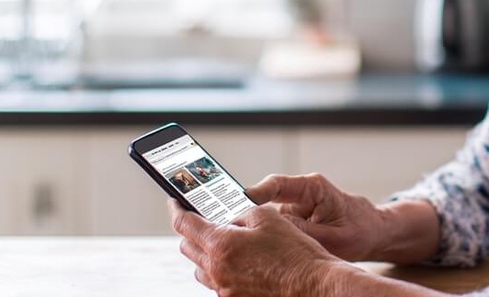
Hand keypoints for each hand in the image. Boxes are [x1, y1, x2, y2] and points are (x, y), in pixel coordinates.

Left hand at [169, 199, 341, 296]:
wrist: (314, 285)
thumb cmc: (295, 252)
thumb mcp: (267, 218)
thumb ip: (239, 212)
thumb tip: (226, 217)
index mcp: (221, 245)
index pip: (184, 224)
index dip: (176, 208)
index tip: (174, 201)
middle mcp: (217, 271)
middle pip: (188, 247)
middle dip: (191, 231)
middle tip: (204, 219)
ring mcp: (225, 290)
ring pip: (201, 268)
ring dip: (206, 253)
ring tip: (227, 242)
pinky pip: (217, 283)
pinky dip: (221, 270)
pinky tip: (241, 262)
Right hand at [246, 173, 386, 261]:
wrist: (371, 232)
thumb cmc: (359, 229)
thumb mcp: (334, 236)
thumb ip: (305, 233)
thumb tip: (275, 232)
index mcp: (312, 187)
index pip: (278, 184)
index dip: (257, 192)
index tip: (241, 202)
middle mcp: (298, 195)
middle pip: (264, 203)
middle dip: (253, 219)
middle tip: (241, 235)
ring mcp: (293, 209)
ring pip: (267, 221)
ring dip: (264, 235)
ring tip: (265, 251)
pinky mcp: (291, 222)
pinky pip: (274, 231)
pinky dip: (271, 242)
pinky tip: (273, 255)